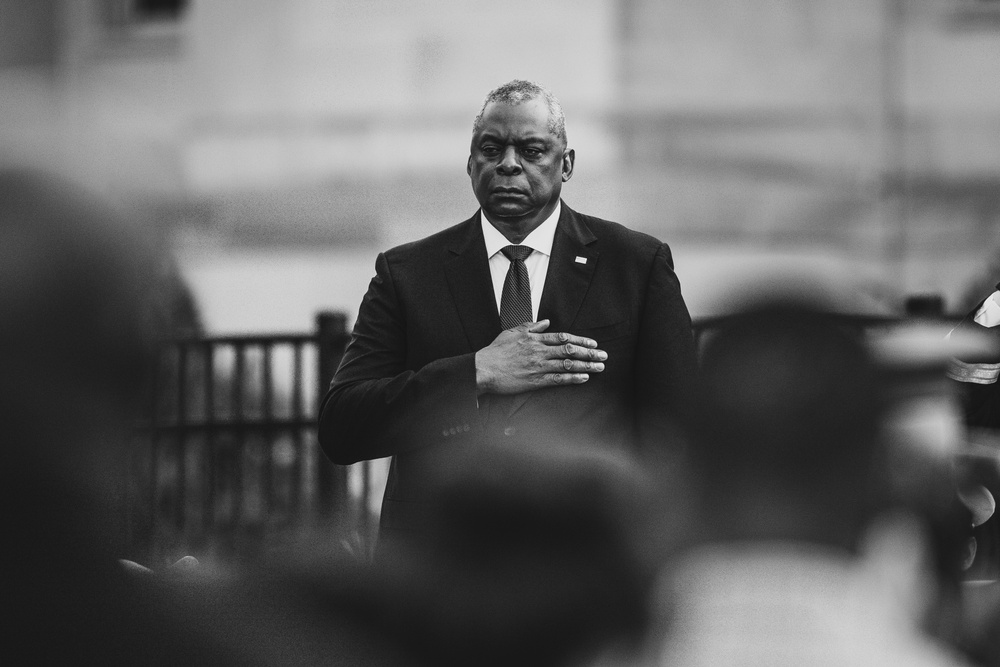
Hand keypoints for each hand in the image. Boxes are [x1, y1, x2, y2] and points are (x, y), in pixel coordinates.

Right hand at [475, 320, 606, 394]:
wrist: (484, 369)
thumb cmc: (495, 351)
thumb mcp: (512, 332)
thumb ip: (531, 326)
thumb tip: (546, 322)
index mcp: (535, 339)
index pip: (563, 337)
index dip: (580, 340)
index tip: (593, 343)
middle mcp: (540, 351)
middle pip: (570, 350)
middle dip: (589, 353)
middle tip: (604, 355)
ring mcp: (539, 366)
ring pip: (568, 364)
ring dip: (586, 365)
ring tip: (600, 367)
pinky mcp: (535, 381)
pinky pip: (558, 379)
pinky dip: (573, 378)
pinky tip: (584, 378)